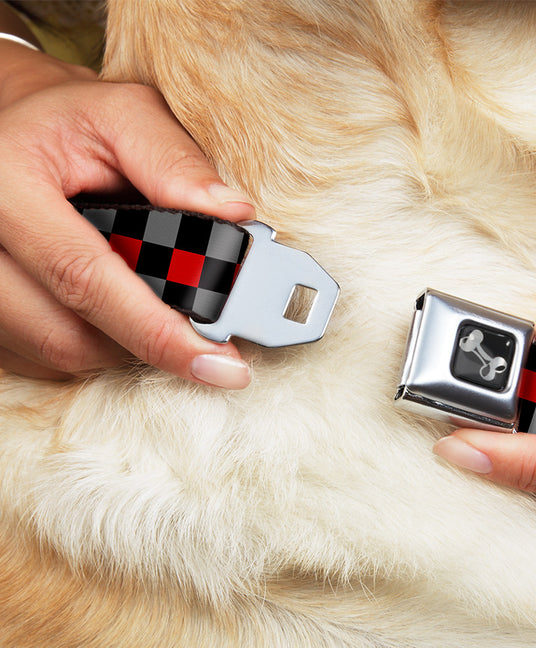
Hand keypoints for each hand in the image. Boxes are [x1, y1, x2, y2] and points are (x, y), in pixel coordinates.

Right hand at [0, 40, 254, 386]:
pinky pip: (43, 357)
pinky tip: (116, 310)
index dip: (157, 331)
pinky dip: (94, 343)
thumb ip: (175, 160)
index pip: (85, 278)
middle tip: (204, 338)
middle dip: (148, 343)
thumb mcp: (123, 115)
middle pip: (69, 335)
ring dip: (122, 344)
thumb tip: (233, 214)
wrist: (12, 131)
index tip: (220, 364)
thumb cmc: (69, 122)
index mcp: (6, 186)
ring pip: (58, 353)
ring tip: (156, 306)